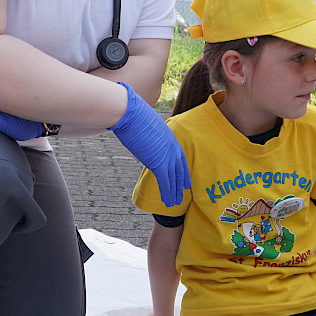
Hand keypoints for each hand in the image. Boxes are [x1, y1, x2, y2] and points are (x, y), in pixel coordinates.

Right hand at [109, 82, 189, 206]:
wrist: (130, 113)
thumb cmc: (132, 113)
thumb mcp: (144, 122)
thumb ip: (148, 131)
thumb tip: (141, 132)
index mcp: (169, 135)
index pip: (179, 155)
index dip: (182, 168)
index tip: (185, 177)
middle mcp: (171, 145)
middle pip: (179, 168)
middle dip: (181, 181)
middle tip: (184, 192)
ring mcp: (166, 154)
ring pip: (173, 178)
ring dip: (174, 192)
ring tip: (175, 203)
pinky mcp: (158, 162)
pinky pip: (165, 181)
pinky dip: (167, 193)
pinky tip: (168, 202)